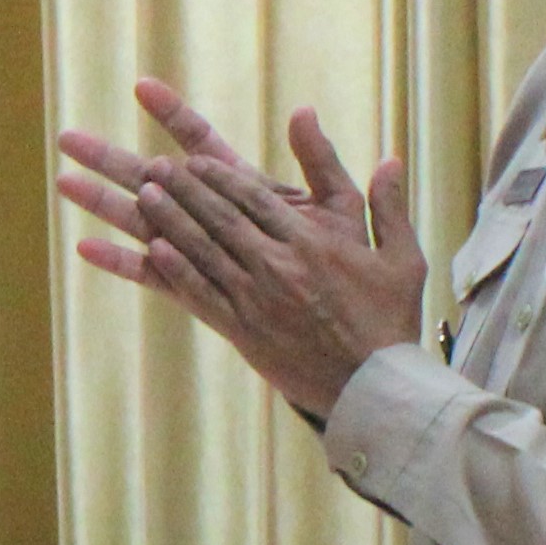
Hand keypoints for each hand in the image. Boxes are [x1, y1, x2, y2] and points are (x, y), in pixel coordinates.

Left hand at [55, 83, 423, 421]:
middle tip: (154, 166)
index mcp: (312, 243)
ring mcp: (256, 298)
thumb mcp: (401, 257)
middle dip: (185, 188)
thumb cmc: (389, 319)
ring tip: (143, 194)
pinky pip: (201, 294)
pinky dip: (175, 269)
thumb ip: (388, 205)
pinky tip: (152, 249)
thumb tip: (390, 157)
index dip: (219, 177)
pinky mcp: (242, 330)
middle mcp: (278, 266)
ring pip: (204, 250)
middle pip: (221, 217)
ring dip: (170, 219)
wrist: (374, 386)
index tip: (192, 159)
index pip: (256, 199)